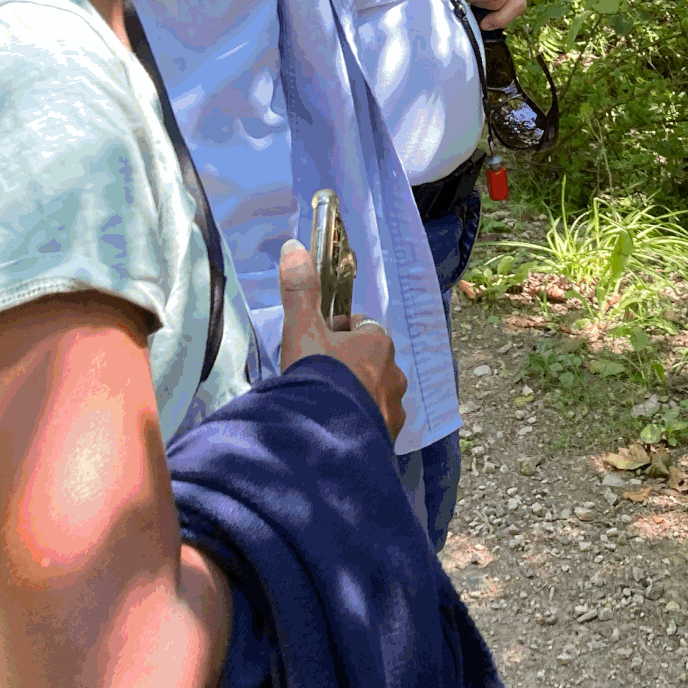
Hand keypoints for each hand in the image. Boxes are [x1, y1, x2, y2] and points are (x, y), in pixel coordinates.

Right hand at [275, 238, 405, 433]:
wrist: (323, 438)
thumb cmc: (317, 376)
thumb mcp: (302, 330)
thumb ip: (299, 291)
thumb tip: (293, 247)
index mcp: (378, 344)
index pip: (363, 329)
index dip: (340, 333)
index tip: (319, 343)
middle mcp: (394, 375)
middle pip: (372, 364)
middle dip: (350, 367)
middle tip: (319, 378)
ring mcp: (393, 410)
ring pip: (375, 396)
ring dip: (356, 397)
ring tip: (326, 408)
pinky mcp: (387, 441)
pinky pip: (372, 426)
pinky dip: (357, 425)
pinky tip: (334, 432)